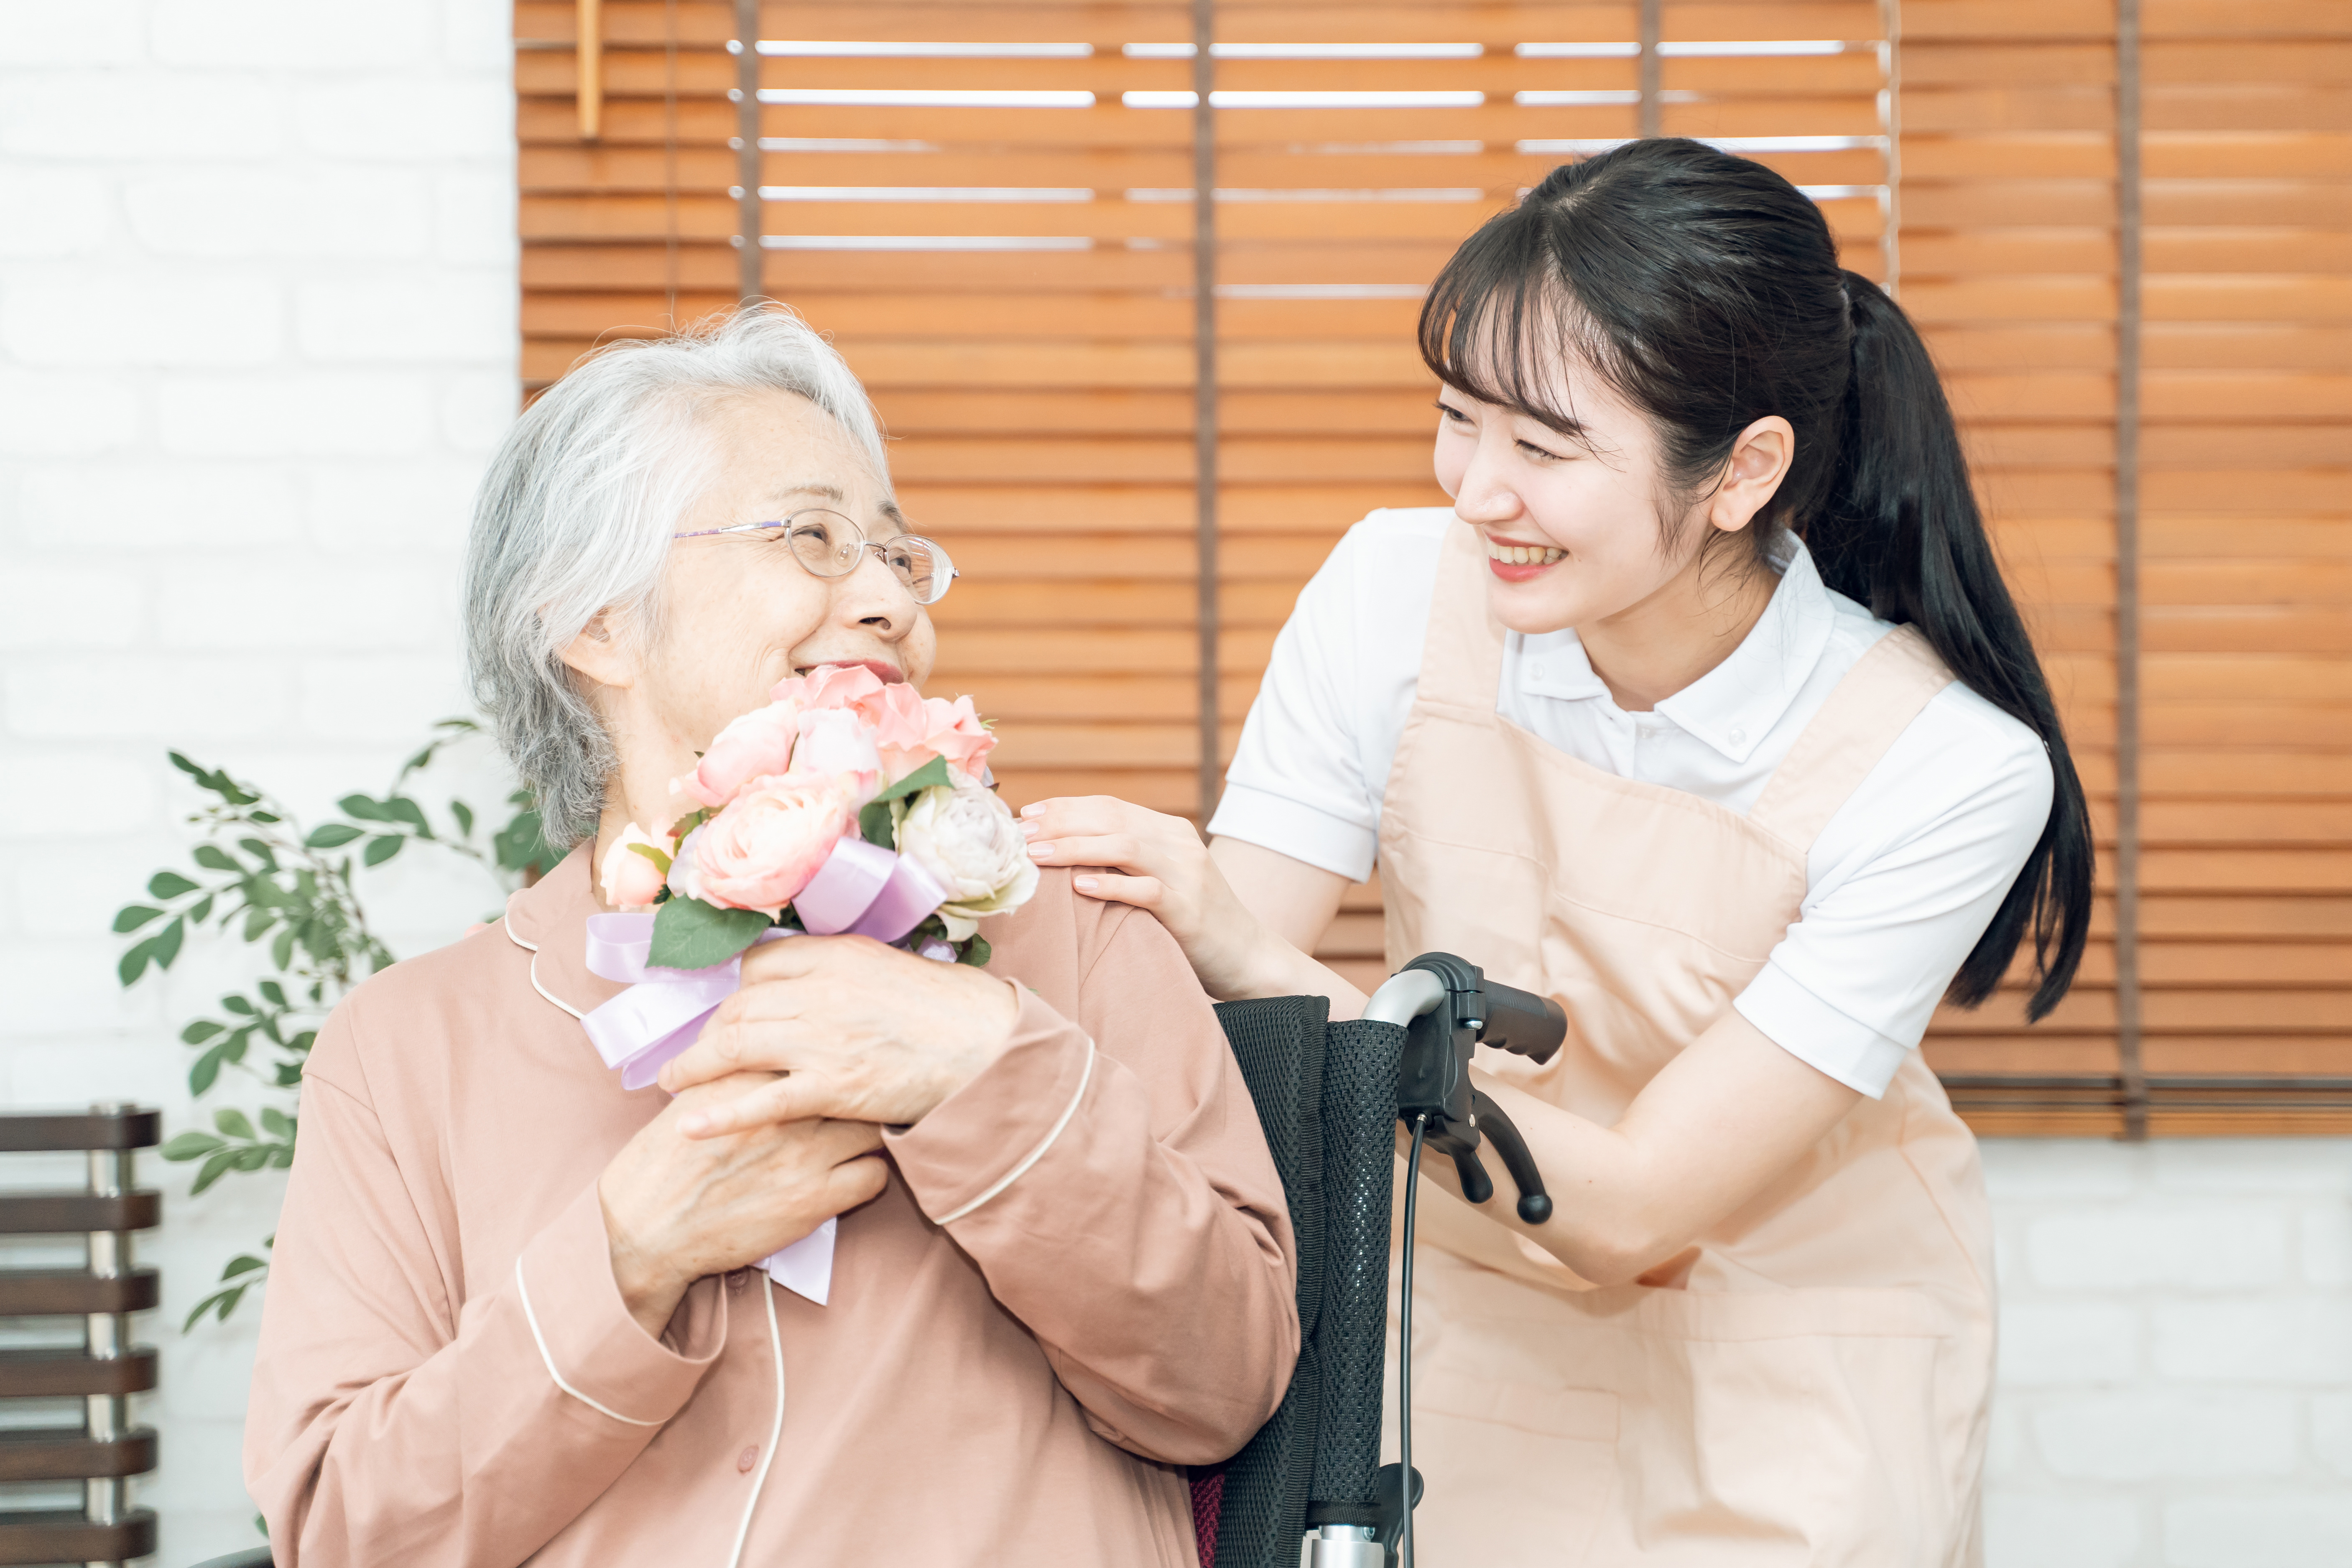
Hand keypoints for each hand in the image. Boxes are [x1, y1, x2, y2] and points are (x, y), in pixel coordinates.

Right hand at [598, 1072, 887, 1336]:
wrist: (647, 1228)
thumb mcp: (696, 1098)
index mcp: (751, 1080)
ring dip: (871, 1131)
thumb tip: (765, 1044)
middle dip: (862, 1090)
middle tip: (865, 1097)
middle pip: (852, 1084)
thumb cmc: (665, 1163)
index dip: (833, 1056)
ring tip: (861, 1136)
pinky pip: (874, 1177)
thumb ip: (734, 1067)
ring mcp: (803, 1156)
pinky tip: (852, 1175)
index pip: (815, 1049)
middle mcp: (781, 1112)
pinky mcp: (814, 1201)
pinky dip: (870, 1174)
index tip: (839, 1063)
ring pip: (873, 1127)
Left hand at [656, 934, 1020, 1135]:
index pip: (760, 964)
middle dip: (708, 1032)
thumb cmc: (947, 1009)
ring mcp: (824, 1040)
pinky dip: (720, 1113)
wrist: (988, 1047)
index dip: (739, 990)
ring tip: (672, 1083)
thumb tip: (801, 978)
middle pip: (739, 1007)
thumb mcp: (889, 966)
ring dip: (695, 1067)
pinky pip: (762, 1101)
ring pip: (737, 1047)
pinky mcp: (834, 1087)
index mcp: (837, 954)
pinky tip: (689, 1124)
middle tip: (693, 1055)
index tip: (732, 1011)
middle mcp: (821, 990)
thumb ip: (841, 968)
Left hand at [1016, 796, 1272, 998]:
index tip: (1027, 814)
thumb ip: (1124, 862)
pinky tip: (1079, 887)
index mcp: (1170, 831)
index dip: (1066, 807)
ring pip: (1125, 846)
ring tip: (1037, 854)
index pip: (1110, 806)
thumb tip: (1063, 854)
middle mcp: (1179, 844)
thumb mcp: (1160, 878)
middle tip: (1019, 833)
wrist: (1247, 955)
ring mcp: (1187, 874)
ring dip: (1075, 847)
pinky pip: (1147, 890)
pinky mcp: (1190, 910)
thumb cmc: (1191, 921)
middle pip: (1111, 818)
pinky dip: (1111, 885)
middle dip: (1060, 822)